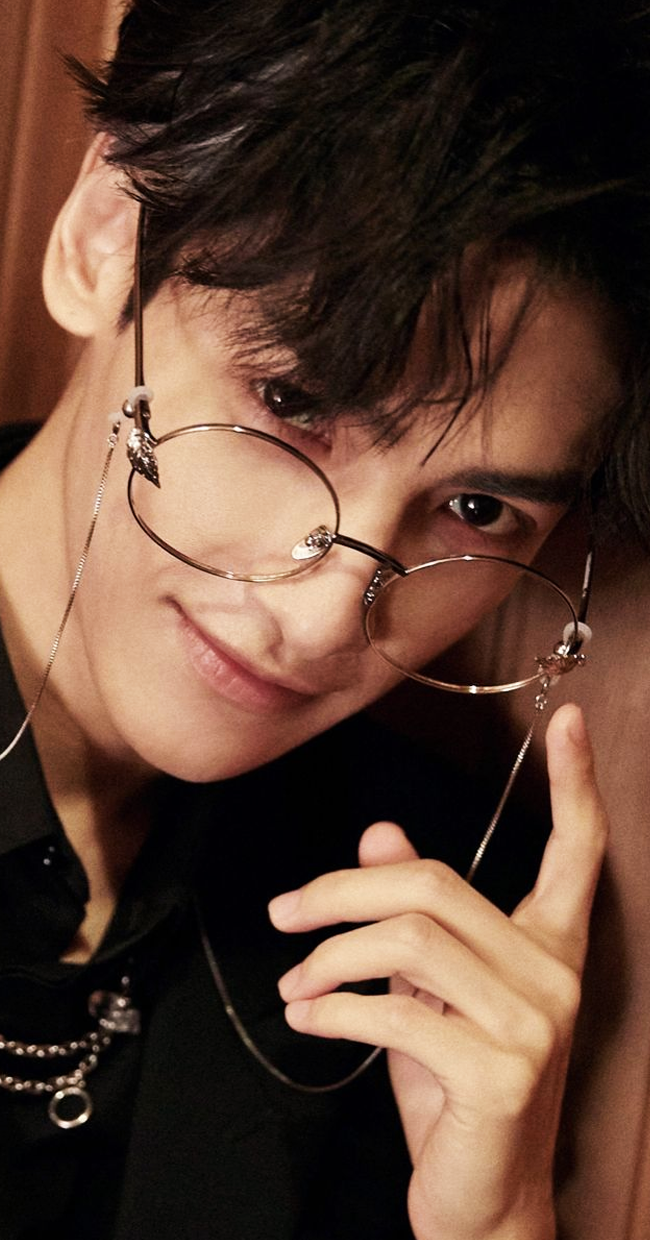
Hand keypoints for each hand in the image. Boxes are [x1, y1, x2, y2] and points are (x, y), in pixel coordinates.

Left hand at [268, 704, 606, 1239]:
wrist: (482, 1203)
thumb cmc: (455, 1091)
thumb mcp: (432, 992)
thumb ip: (415, 914)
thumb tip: (380, 835)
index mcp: (549, 946)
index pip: (578, 852)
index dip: (575, 783)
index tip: (568, 720)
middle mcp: (557, 975)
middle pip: (434, 887)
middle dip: (342, 892)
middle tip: (287, 912)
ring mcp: (536, 1024)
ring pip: (409, 941)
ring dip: (329, 957)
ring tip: (295, 981)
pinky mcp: (501, 1073)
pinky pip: (397, 1013)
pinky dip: (334, 1011)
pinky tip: (307, 1019)